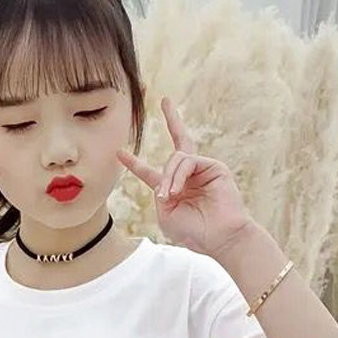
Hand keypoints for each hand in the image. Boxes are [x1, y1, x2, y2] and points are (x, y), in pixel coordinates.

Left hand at [117, 96, 254, 257]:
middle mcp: (188, 176)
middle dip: (173, 120)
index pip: (150, 173)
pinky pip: (187, 161)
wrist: (218, 237)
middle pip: (179, 142)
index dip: (135, 164)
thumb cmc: (193, 232)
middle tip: (165, 100)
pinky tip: (177, 191)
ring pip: (175, 158)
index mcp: (173, 190)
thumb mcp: (166, 215)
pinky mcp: (213, 167)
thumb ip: (160, 192)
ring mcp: (202, 170)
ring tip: (169, 196)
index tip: (119, 153)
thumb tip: (166, 176)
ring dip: (168, 177)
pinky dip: (177, 176)